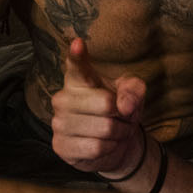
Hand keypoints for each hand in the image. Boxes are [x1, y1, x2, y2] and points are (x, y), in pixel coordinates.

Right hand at [51, 38, 148, 177]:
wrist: (115, 144)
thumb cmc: (119, 111)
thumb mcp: (132, 94)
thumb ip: (133, 90)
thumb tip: (125, 105)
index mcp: (78, 79)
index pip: (77, 66)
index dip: (77, 55)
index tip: (78, 43)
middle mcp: (63, 98)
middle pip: (105, 103)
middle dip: (123, 115)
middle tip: (120, 117)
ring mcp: (59, 122)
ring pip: (104, 128)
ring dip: (118, 134)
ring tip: (113, 132)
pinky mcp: (60, 146)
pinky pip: (96, 148)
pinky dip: (109, 149)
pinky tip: (104, 145)